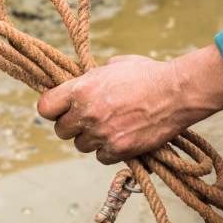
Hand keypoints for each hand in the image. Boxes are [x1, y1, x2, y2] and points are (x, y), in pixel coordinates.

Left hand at [35, 45, 222, 164]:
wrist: (178, 92)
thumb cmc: (147, 74)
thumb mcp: (113, 65)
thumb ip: (91, 78)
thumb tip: (80, 83)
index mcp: (80, 89)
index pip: (44, 108)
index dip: (51, 109)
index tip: (60, 109)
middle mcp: (87, 113)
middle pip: (61, 130)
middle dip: (72, 125)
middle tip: (87, 119)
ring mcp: (102, 133)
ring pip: (80, 145)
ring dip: (90, 138)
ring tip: (108, 126)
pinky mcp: (119, 149)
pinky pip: (100, 156)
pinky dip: (108, 150)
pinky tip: (120, 137)